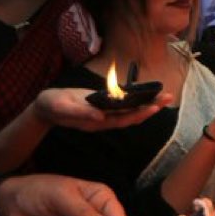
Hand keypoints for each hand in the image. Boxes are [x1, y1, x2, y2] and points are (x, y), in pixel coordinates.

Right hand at [33, 88, 172, 131]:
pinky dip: (137, 99)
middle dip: (151, 107)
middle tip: (168, 97)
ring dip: (148, 103)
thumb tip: (100, 116)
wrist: (46, 107)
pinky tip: (148, 93)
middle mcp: (105, 119)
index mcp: (97, 122)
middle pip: (132, 115)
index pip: (123, 120)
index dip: (139, 114)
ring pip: (131, 110)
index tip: (154, 107)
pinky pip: (125, 104)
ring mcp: (105, 113)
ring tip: (165, 95)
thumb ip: (80, 113)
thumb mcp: (62, 108)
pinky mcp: (104, 106)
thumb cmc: (52, 106)